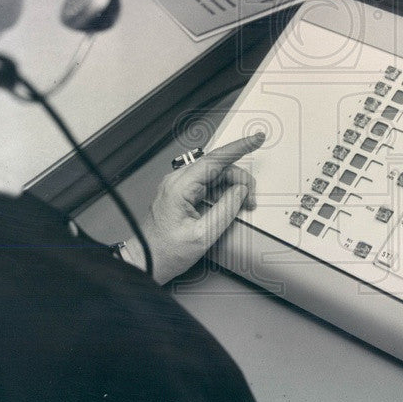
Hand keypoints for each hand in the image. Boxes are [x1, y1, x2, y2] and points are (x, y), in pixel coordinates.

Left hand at [139, 133, 264, 284]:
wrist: (146, 261)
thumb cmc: (165, 251)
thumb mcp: (202, 235)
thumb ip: (225, 210)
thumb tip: (240, 191)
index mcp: (179, 187)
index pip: (214, 160)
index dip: (238, 148)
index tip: (255, 140)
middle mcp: (177, 182)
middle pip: (217, 167)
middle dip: (239, 179)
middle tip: (250, 200)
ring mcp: (179, 187)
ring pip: (214, 175)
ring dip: (232, 187)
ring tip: (242, 205)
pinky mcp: (182, 194)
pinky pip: (208, 185)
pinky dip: (223, 192)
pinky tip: (230, 204)